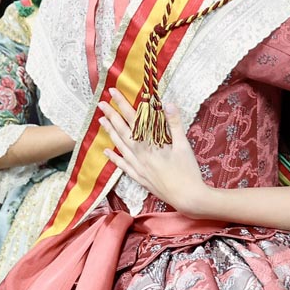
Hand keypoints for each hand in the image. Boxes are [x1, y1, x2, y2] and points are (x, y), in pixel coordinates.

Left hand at [97, 91, 213, 216]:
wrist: (187, 198)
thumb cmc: (188, 171)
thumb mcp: (184, 146)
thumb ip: (175, 124)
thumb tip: (168, 103)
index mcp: (151, 145)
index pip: (133, 119)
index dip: (122, 104)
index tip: (112, 92)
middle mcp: (140, 154)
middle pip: (123, 131)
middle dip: (112, 115)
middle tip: (101, 104)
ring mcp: (138, 167)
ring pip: (120, 146)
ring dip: (110, 132)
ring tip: (101, 121)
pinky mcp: (140, 177)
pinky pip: (123, 165)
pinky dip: (114, 158)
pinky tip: (107, 152)